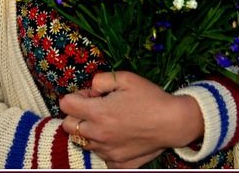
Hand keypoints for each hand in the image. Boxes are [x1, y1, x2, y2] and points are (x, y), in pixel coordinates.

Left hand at [60, 71, 202, 167]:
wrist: (173, 122)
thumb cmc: (150, 97)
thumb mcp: (125, 78)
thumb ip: (101, 79)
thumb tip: (91, 89)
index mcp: (98, 112)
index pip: (65, 105)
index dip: (75, 96)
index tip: (91, 95)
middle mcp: (98, 134)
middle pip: (68, 126)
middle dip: (76, 115)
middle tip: (95, 108)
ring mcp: (107, 150)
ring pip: (82, 142)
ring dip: (88, 131)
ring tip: (107, 122)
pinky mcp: (117, 161)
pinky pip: (99, 156)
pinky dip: (102, 146)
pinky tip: (115, 137)